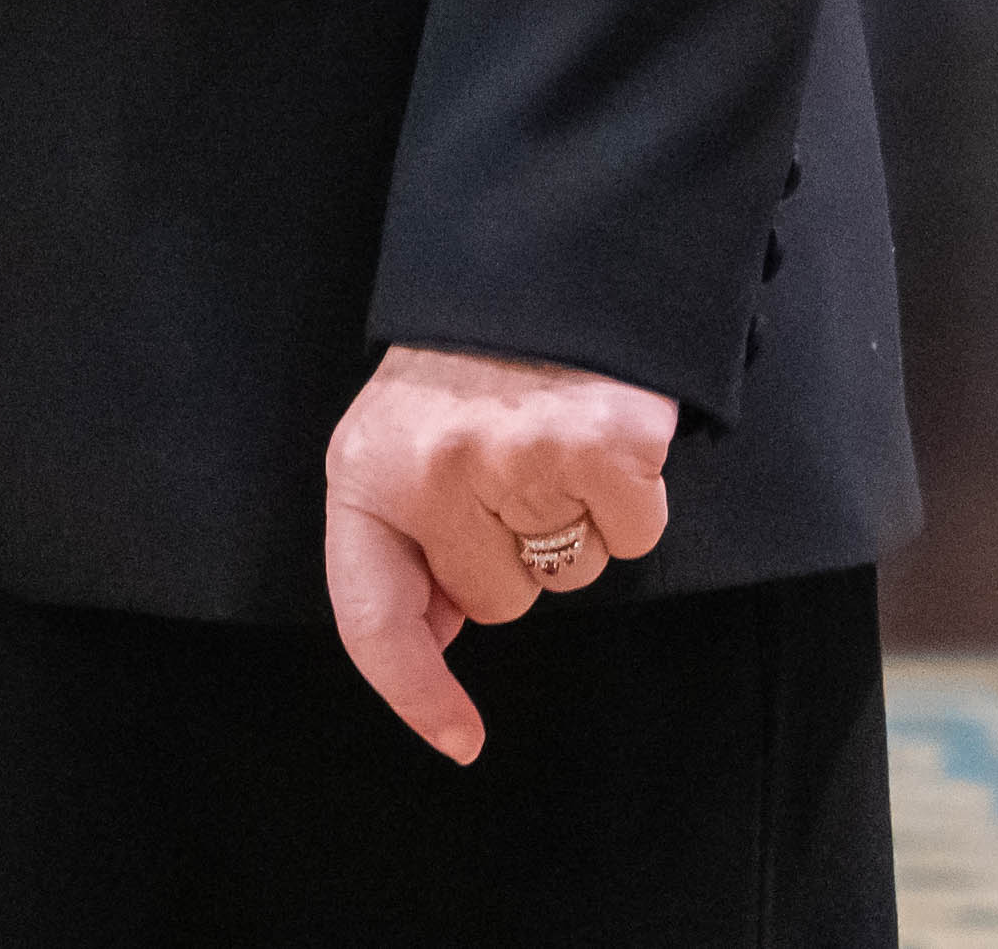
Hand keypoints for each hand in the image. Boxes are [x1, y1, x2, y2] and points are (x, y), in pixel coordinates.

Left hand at [320, 342, 679, 760]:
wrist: (538, 258)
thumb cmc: (465, 363)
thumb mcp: (401, 442)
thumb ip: (407, 539)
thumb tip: (434, 633)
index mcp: (366, 471)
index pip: (372, 614)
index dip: (413, 688)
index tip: (457, 739)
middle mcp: (435, 472)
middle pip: (498, 602)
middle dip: (511, 555)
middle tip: (508, 469)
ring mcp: (520, 461)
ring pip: (570, 575)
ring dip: (572, 525)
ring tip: (548, 442)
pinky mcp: (605, 449)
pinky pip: (632, 538)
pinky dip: (630, 502)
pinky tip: (599, 439)